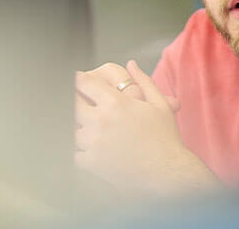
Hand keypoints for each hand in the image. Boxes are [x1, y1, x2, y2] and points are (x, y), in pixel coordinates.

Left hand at [74, 60, 215, 195]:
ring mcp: (94, 142)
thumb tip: (131, 64)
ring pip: (70, 129)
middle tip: (76, 102)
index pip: (84, 83)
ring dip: (75, 126)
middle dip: (72, 100)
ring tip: (81, 126)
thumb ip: (143, 81)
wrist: (168, 173)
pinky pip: (74, 153)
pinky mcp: (92, 163)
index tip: (76, 81)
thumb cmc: (166, 139)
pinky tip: (85, 148)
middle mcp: (101, 120)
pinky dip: (77, 150)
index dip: (78, 80)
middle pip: (71, 103)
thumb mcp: (159, 105)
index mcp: (116, 103)